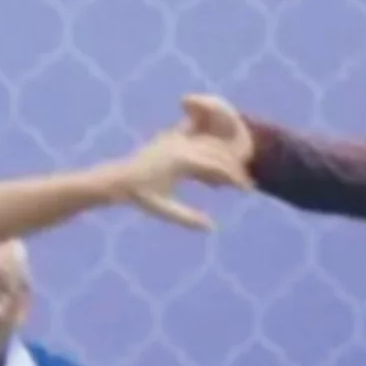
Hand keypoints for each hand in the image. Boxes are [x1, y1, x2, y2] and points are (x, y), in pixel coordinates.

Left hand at [117, 98, 252, 228]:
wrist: (119, 178)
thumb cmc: (140, 196)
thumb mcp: (163, 209)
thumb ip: (187, 218)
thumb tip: (211, 227)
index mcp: (182, 161)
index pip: (217, 166)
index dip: (234, 177)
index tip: (246, 190)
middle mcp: (182, 146)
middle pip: (218, 153)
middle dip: (235, 168)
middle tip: (245, 186)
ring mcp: (178, 140)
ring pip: (211, 145)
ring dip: (225, 160)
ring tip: (230, 183)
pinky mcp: (174, 139)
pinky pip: (199, 142)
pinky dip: (210, 155)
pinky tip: (212, 178)